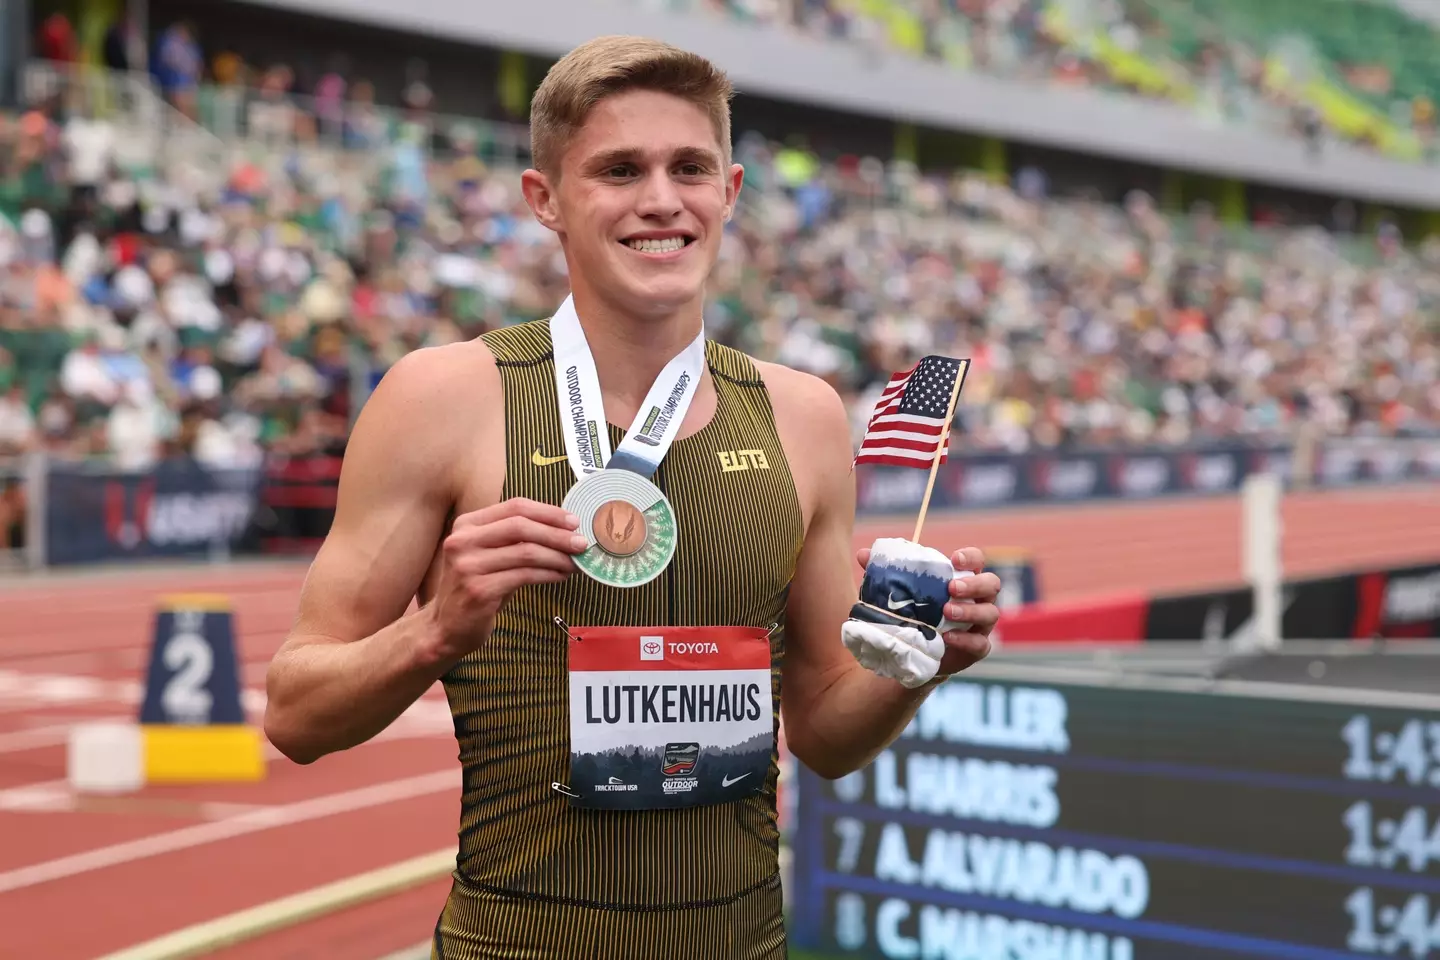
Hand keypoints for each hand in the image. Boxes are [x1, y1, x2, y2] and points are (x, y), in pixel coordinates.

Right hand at [425, 497, 587, 658]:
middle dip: (557, 534)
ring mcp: (468, 565)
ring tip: (574, 564)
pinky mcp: (479, 590)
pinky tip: (560, 576)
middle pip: (521, 526)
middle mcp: (463, 541)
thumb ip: (516, 539)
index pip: (514, 507)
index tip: (573, 521)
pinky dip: (548, 574)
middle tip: (581, 543)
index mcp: (466, 525)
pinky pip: (524, 576)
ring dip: (557, 557)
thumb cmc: (477, 588)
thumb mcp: (490, 555)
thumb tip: (563, 530)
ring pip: (526, 552)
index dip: (548, 512)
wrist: (446, 628)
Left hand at [855, 545, 1000, 677]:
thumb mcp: (898, 592)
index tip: (954, 559)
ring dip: (970, 610)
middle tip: (951, 588)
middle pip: (991, 584)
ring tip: (946, 610)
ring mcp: (980, 625)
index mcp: (963, 580)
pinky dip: (966, 640)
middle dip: (974, 584)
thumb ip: (884, 573)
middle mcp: (977, 599)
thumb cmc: (912, 613)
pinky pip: (981, 644)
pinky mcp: (975, 649)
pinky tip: (948, 638)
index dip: (971, 557)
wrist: (913, 651)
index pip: (976, 561)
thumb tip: (863, 554)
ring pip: (989, 613)